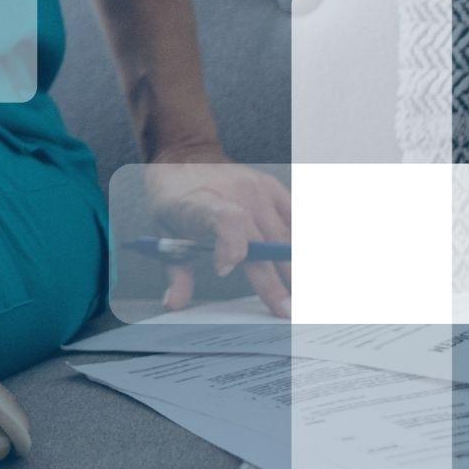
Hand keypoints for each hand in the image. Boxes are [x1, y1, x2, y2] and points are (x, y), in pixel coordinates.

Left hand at [141, 147, 292, 316]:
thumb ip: (175, 271)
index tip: (224, 270)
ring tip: (305, 296)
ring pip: (284, 235)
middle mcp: (234, 194)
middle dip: (276, 281)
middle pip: (262, 241)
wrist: (185, 156)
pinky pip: (294, 217)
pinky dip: (299, 241)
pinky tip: (304, 263)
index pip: (226, 220)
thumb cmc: (173, 199)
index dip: (231, 246)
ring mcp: (256, 189)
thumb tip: (173, 305)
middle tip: (287, 311)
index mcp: (200, 203)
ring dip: (294, 267)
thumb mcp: (163, 232)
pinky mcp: (271, 187)